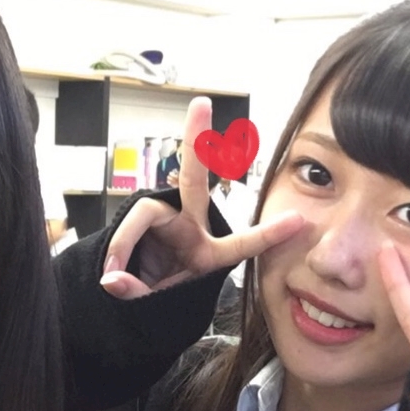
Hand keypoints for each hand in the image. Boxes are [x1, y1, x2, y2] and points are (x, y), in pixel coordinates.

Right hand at [100, 97, 302, 299]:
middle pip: (195, 182)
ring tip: (117, 279)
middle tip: (202, 104)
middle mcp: (190, 229)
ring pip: (147, 212)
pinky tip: (111, 274)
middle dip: (197, 142)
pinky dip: (117, 250)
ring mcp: (164, 222)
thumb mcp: (157, 306)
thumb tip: (113, 279)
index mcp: (210, 255)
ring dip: (127, 242)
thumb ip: (139, 294)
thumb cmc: (155, 300)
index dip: (268, 234)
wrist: (130, 301)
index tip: (298, 220)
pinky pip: (127, 229)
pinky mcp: (140, 222)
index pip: (243, 244)